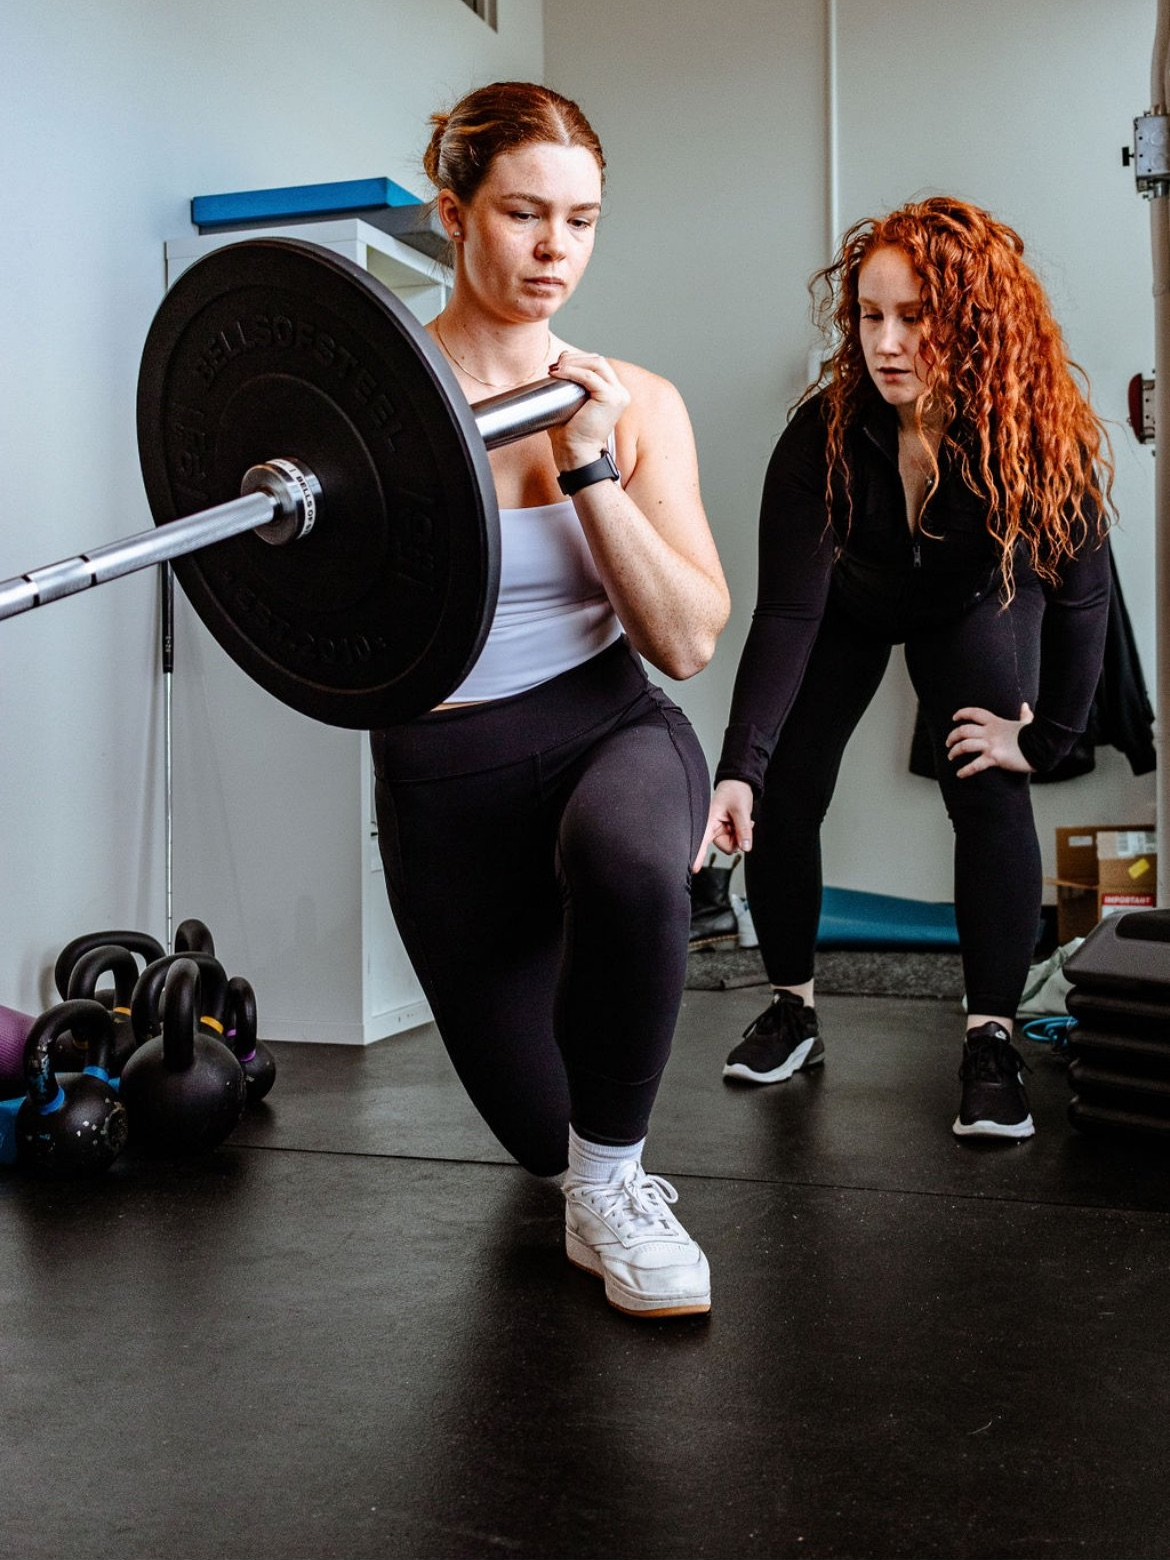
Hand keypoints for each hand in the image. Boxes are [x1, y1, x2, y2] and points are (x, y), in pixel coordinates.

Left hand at [546, 349, 630, 471]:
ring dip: (573, 362)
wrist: (576, 455)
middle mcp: (619, 392)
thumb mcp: (571, 404)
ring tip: (556, 368)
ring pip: (596, 363)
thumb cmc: (570, 434)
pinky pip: (590, 377)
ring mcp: (618, 395)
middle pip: (598, 360)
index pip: (597, 365)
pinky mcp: (611, 398)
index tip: (558, 365)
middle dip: (574, 358)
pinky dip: (572, 372)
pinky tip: (559, 373)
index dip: (578, 359)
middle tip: (555, 365)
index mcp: (613, 393)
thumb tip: (557, 367)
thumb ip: (571, 386)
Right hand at [692, 779, 754, 871]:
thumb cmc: (735, 792)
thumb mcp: (741, 810)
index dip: (697, 855)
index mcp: (708, 820)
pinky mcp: (723, 832)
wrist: (738, 784)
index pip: (701, 840)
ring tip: (739, 820)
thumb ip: (744, 829)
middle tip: (740, 823)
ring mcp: (717, 831)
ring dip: (739, 836)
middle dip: (736, 839)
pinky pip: (734, 842)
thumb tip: (746, 848)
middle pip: (725, 847)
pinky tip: (738, 822)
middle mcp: (710, 828)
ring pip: (732, 846)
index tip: (693, 868)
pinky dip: (740, 834)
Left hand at [945, 702, 1035, 778]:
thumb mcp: (1027, 723)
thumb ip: (1024, 715)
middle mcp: (990, 732)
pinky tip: (960, 774)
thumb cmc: (1035, 736)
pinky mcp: (994, 758)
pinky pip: (975, 765)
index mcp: (996, 722)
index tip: (954, 718)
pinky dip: (965, 770)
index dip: (962, 713)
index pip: (975, 713)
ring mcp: (991, 745)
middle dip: (952, 736)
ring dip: (954, 751)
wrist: (1042, 745)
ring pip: (964, 745)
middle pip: (963, 730)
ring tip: (951, 757)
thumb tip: (1025, 706)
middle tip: (948, 743)